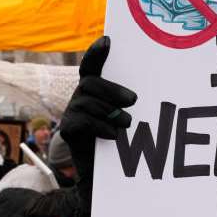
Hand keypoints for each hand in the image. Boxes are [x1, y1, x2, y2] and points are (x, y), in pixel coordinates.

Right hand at [60, 37, 136, 176]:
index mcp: (95, 89)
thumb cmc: (120, 142)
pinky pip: (81, 121)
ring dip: (109, 110)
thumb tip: (148, 93)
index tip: (108, 41)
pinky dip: (99, 126)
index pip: (91, 65)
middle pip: (89, 83)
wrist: (103, 175)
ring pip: (86, 101)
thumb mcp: (127, 118)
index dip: (96, 52)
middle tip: (133, 100)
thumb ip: (130, 103)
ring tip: (127, 123)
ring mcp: (71, 112)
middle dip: (111, 89)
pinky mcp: (68, 130)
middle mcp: (80, 97)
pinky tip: (112, 135)